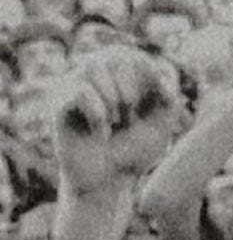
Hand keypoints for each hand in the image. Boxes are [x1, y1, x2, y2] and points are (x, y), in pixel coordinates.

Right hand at [52, 49, 177, 210]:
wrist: (108, 184)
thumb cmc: (133, 154)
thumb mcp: (159, 127)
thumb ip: (166, 100)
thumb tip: (161, 75)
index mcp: (118, 81)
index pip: (131, 55)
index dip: (148, 71)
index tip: (161, 98)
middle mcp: (94, 79)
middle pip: (114, 56)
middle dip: (130, 89)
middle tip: (130, 117)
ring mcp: (74, 88)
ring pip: (92, 66)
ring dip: (113, 98)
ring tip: (116, 123)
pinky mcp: (59, 104)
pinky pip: (80, 90)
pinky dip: (99, 114)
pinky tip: (102, 133)